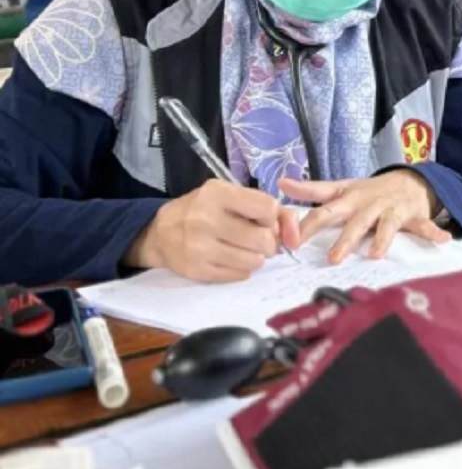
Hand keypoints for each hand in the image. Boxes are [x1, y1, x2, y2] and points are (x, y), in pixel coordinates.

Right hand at [126, 180, 299, 282]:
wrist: (160, 232)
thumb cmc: (203, 209)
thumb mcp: (230, 196)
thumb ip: (267, 207)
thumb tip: (295, 235)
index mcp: (217, 194)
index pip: (267, 208)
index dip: (274, 218)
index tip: (267, 221)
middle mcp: (206, 219)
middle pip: (263, 239)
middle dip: (270, 242)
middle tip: (261, 241)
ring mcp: (199, 247)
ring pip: (254, 261)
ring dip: (257, 257)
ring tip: (246, 249)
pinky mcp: (197, 270)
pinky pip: (239, 275)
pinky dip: (243, 269)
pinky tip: (231, 259)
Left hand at [278, 171, 450, 263]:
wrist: (409, 180)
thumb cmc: (369, 191)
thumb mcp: (341, 187)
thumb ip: (312, 189)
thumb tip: (280, 184)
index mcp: (348, 199)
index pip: (324, 211)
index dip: (307, 226)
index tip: (290, 242)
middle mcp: (368, 204)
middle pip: (354, 222)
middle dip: (344, 239)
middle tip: (333, 259)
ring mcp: (391, 209)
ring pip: (385, 225)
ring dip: (382, 239)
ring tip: (375, 255)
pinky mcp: (413, 216)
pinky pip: (424, 226)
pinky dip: (433, 232)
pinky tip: (442, 239)